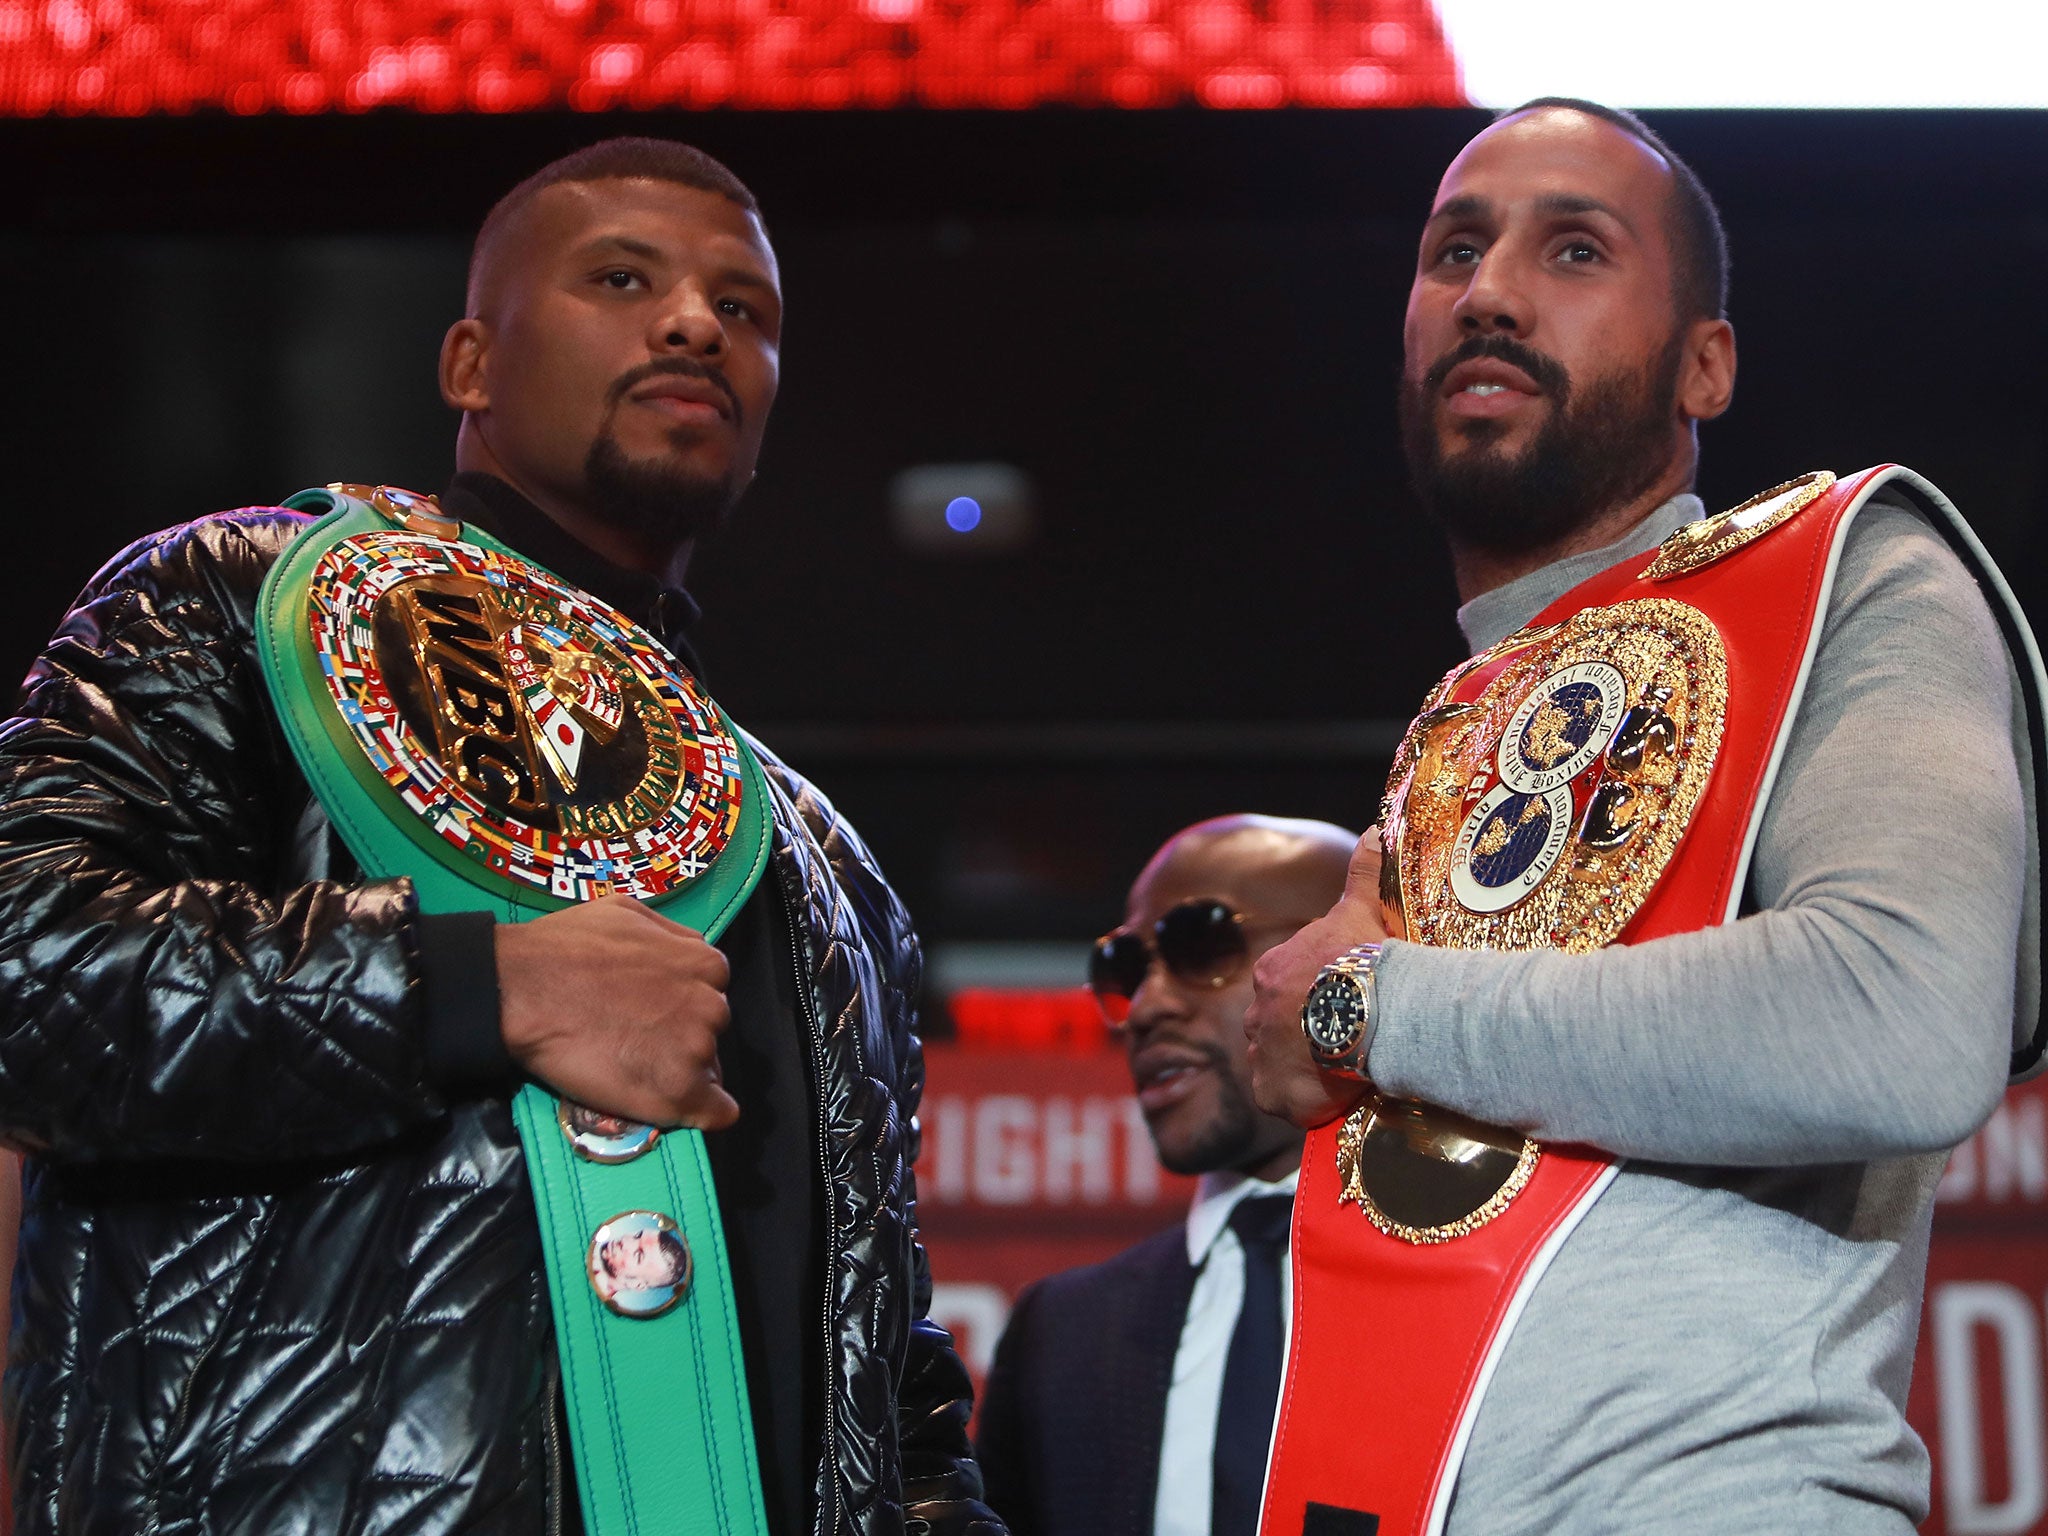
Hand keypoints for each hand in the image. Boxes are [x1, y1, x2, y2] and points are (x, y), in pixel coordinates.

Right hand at [496, 895, 739, 1130]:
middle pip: (710, 1030)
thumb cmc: (566, 949)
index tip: (654, 1013)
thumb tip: (687, 953)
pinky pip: (715, 1112)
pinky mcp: (679, 1092)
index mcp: (704, 965)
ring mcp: (696, 1051)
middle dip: (682, 1034)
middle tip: (638, 1039)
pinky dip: (703, 1112)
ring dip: (680, 1069)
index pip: (710, 992)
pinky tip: (682, 1111)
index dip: (682, 1005)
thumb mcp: (629, 914)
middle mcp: (710, 1007)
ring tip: (634, 1067)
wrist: (524, 992)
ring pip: (705, 1068)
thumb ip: (672, 936)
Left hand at [1245, 830, 1388, 1127]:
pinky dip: (1305, 1104)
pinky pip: (1284, 1102)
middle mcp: (1255, 1014)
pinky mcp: (1272, 1094)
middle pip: (1278, 1029)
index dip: (1315, 999)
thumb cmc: (1367, 959)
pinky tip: (1334, 1097)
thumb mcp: (1362, 909)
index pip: (1285, 988)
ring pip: (1278, 1066)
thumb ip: (1363, 872)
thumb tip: (1377, 829)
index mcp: (1271, 971)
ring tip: (1344, 1070)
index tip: (1343, 1005)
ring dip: (1304, 1070)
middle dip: (1304, 1037)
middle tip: (1346, 1041)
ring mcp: (1260, 1057)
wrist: (1375, 1011)